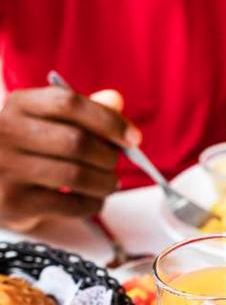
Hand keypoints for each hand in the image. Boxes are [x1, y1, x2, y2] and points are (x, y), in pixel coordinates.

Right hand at [0, 86, 139, 229]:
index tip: (133, 138)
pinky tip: (92, 199)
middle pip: (77, 141)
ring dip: (105, 182)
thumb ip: (82, 112)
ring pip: (77, 175)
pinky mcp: (14, 203)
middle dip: (108, 156)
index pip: (69, 104)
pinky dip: (92, 203)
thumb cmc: (27, 149)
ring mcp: (7, 170)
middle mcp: (7, 134)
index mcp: (19, 105)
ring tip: (109, 183)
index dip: (108, 120)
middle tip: (114, 164)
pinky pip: (70, 204)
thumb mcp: (47, 122)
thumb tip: (116, 100)